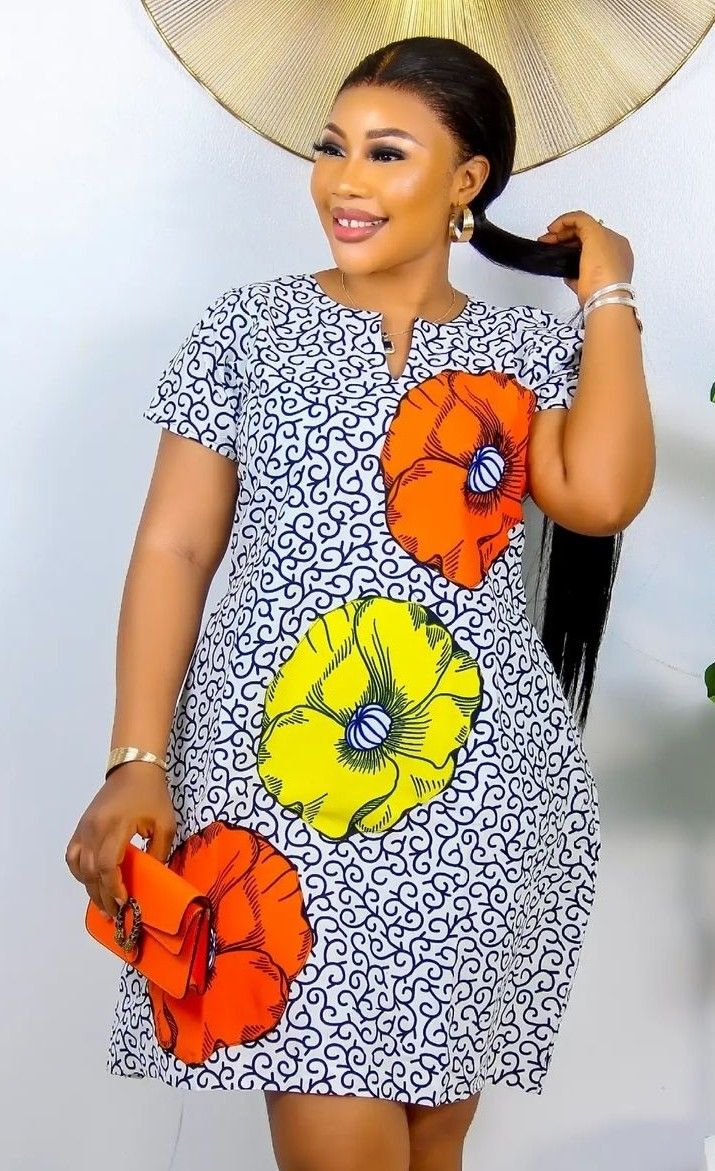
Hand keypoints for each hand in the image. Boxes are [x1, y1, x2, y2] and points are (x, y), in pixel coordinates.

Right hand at [65, 762, 176, 919]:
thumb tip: (152, 878)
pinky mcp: (80, 827)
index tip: (124, 903)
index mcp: (117, 826)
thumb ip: (159, 852)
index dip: (114, 887)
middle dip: (102, 895)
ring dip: (90, 888)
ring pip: (79, 866)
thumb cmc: (152, 795)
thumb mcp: (165, 824)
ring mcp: (84, 828)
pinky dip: (79, 872)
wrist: (133, 769)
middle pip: (91, 870)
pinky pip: (72, 855)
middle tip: (114, 914)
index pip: (108, 864)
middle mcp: (95, 828)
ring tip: (102, 904)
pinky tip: (90, 882)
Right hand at [537, 210, 633, 305]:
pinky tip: (564, 272)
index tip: (551, 229)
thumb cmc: (603, 270)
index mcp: (615, 240)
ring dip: (564, 252)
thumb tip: (572, 221)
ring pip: (579, 256)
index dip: (568, 223)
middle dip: (562, 237)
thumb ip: (582, 221)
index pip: (589, 225)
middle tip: (546, 241)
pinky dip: (570, 270)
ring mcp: (603, 271)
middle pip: (583, 239)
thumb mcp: (595, 235)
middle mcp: (611, 255)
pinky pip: (578, 274)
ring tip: (551, 254)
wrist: (604, 301)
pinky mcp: (593, 287)